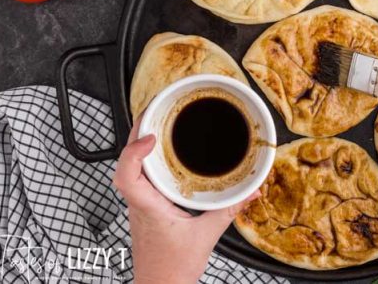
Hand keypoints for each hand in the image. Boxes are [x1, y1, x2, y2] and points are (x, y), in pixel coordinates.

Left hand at [113, 117, 258, 283]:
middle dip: (136, 131)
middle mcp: (139, 202)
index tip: (150, 135)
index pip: (126, 175)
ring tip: (156, 122)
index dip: (133, 151)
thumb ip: (229, 211)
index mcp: (148, 207)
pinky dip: (148, 158)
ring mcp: (140, 204)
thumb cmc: (172, 270)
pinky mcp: (146, 207)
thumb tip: (251, 191)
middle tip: (153, 110)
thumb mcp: (207, 237)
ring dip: (139, 143)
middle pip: (126, 161)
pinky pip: (141, 175)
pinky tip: (161, 152)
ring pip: (131, 167)